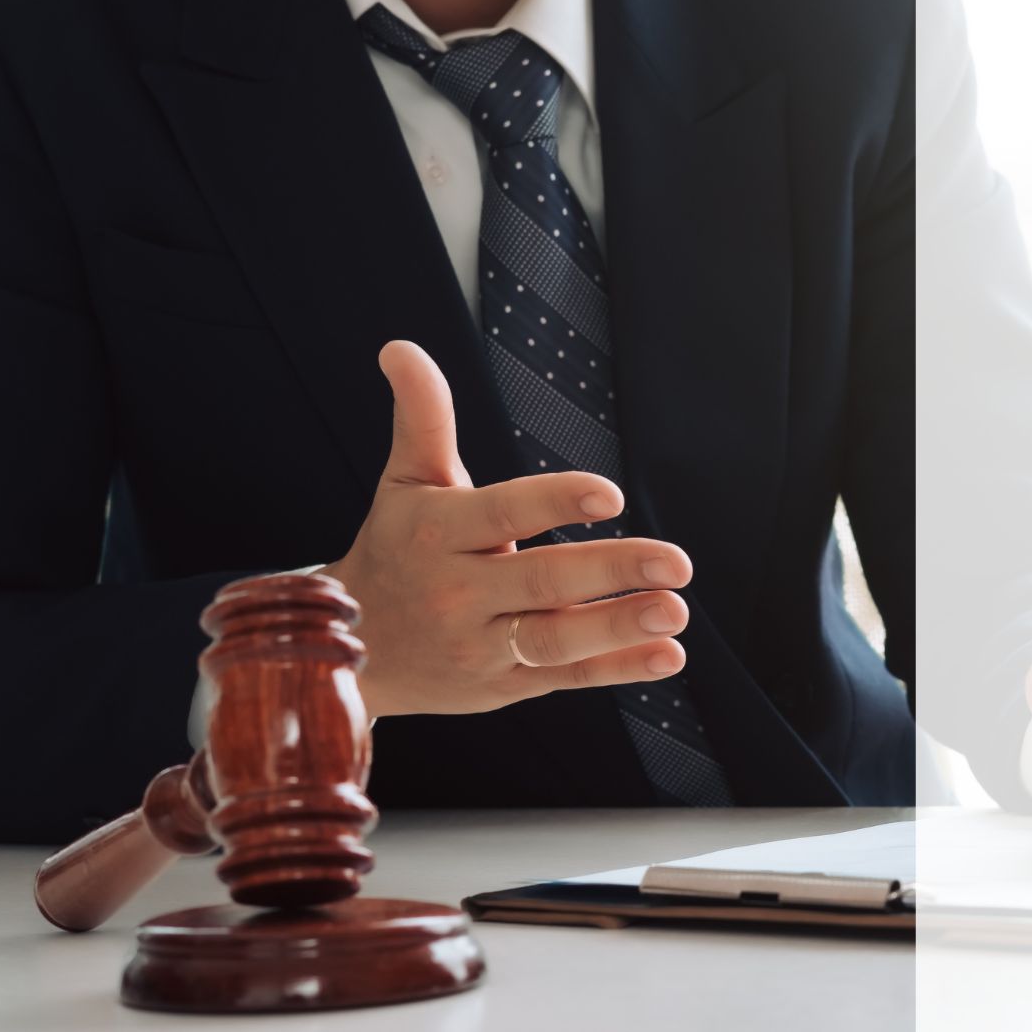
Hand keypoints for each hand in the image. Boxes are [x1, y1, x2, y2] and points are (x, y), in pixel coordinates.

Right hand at [321, 341, 692, 717]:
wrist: (354, 650)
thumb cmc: (396, 548)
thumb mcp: (406, 482)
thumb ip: (422, 416)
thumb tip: (401, 347)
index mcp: (439, 533)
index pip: (504, 514)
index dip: (556, 502)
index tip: (610, 495)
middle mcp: (459, 593)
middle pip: (543, 582)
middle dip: (612, 572)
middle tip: (677, 563)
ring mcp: (482, 646)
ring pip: (556, 640)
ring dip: (620, 628)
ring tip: (676, 612)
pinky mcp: (504, 685)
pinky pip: (567, 677)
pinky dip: (618, 669)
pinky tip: (667, 655)